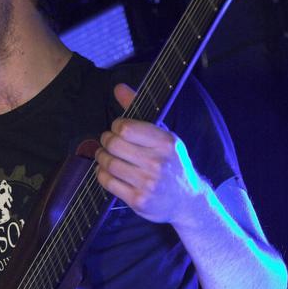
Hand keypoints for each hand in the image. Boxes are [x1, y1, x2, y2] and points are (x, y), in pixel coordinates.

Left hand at [95, 83, 205, 225]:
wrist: (186, 200)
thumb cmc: (171, 163)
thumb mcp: (162, 136)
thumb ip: (138, 111)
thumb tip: (118, 87)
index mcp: (166, 143)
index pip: (125, 128)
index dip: (115, 127)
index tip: (118, 130)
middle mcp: (157, 163)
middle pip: (114, 145)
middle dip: (106, 141)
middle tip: (108, 143)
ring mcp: (148, 183)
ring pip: (108, 164)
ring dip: (101, 158)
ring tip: (106, 156)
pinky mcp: (138, 200)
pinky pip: (108, 182)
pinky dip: (102, 174)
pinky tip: (107, 172)